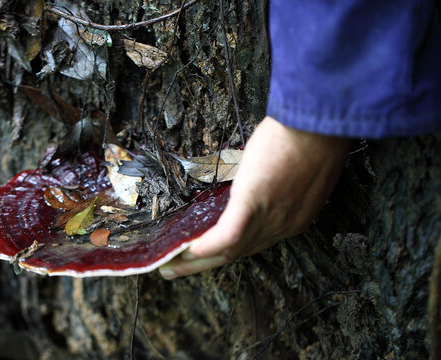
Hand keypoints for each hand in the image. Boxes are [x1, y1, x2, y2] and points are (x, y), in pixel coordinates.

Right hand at [159, 116, 350, 279]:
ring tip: (172, 265)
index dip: (229, 250)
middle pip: (237, 253)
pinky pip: (226, 234)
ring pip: (228, 251)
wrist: (322, 122)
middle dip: (205, 263)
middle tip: (178, 268)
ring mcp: (269, 218)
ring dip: (196, 262)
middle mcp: (281, 226)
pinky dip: (205, 245)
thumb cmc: (315, 136)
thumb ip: (279, 182)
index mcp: (294, 218)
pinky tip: (184, 250)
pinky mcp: (253, 203)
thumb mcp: (299, 170)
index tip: (210, 253)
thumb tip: (258, 178)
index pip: (255, 242)